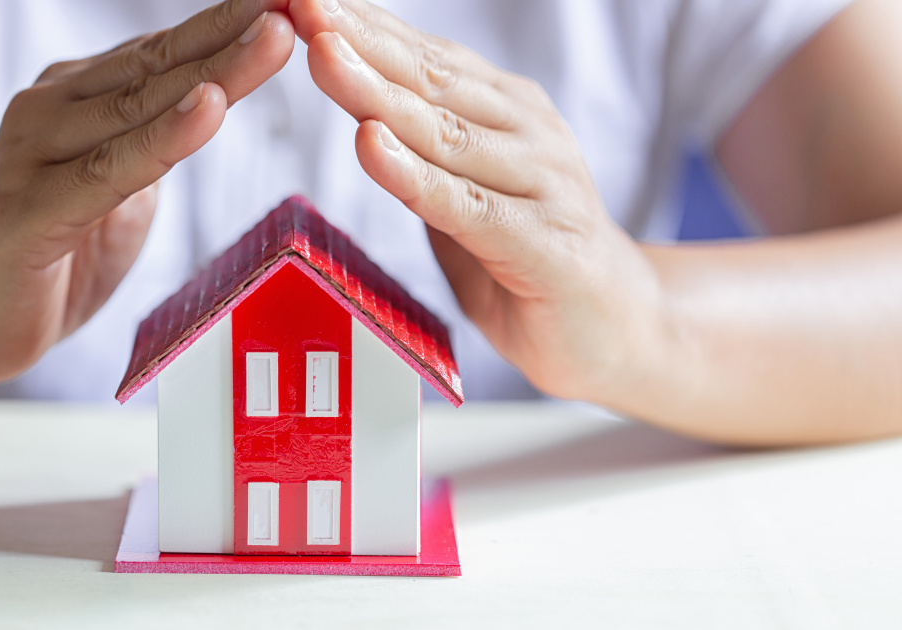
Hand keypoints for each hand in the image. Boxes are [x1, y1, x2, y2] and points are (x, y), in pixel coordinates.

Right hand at [0, 1, 295, 384]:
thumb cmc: (46, 254)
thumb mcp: (114, 192)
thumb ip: (150, 147)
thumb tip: (206, 107)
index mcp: (76, 101)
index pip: (164, 55)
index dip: (229, 25)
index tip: (289, 0)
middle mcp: (50, 111)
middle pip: (158, 67)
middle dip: (234, 32)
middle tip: (294, 1)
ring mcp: (32, 156)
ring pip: (138, 109)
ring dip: (214, 72)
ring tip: (272, 37)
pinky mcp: (26, 213)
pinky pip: (107, 173)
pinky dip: (161, 141)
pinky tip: (206, 111)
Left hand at [290, 0, 667, 402]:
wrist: (619, 328)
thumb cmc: (528, 257)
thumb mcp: (465, 194)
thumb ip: (423, 155)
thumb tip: (358, 114)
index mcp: (506, 111)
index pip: (425, 57)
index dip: (363, 25)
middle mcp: (527, 132)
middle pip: (429, 79)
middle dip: (359, 39)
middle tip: (304, 3)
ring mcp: (541, 183)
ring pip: (443, 132)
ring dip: (376, 91)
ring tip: (323, 55)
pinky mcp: (542, 243)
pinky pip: (465, 205)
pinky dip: (413, 175)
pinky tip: (370, 145)